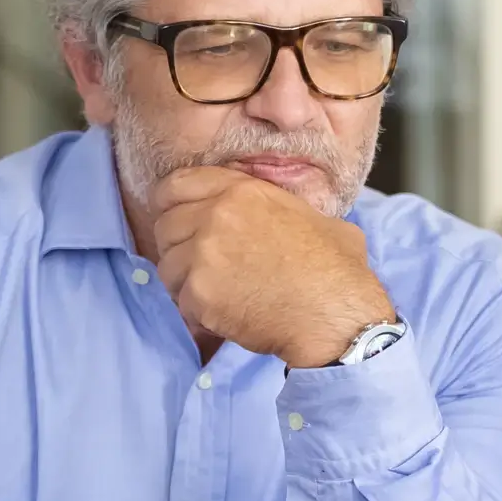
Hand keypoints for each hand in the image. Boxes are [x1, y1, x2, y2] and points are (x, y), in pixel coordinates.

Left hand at [150, 166, 395, 368]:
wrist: (335, 315)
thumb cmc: (336, 271)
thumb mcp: (314, 218)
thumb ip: (280, 207)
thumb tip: (282, 215)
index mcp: (241, 191)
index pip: (176, 184)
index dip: (170, 204)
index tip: (176, 219)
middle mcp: (216, 216)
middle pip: (165, 226)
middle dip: (177, 247)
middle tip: (198, 266)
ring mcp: (204, 255)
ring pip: (167, 266)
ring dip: (185, 283)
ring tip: (215, 295)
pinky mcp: (200, 293)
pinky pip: (180, 301)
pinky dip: (198, 313)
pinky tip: (224, 316)